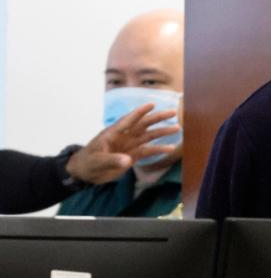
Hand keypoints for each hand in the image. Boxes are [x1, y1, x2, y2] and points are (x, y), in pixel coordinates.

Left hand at [64, 103, 179, 184]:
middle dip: (157, 118)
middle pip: (143, 125)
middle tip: (173, 112)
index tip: (152, 105)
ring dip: (162, 132)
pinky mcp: (133, 156)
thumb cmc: (88, 162)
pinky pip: (148, 151)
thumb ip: (112, 160)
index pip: (128, 120)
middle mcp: (125, 136)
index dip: (139, 112)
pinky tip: (170, 148)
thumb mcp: (97, 161)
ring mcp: (130, 145)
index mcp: (113, 133)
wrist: (86, 172)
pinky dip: (159, 149)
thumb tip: (128, 160)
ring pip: (149, 136)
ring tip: (178, 128)